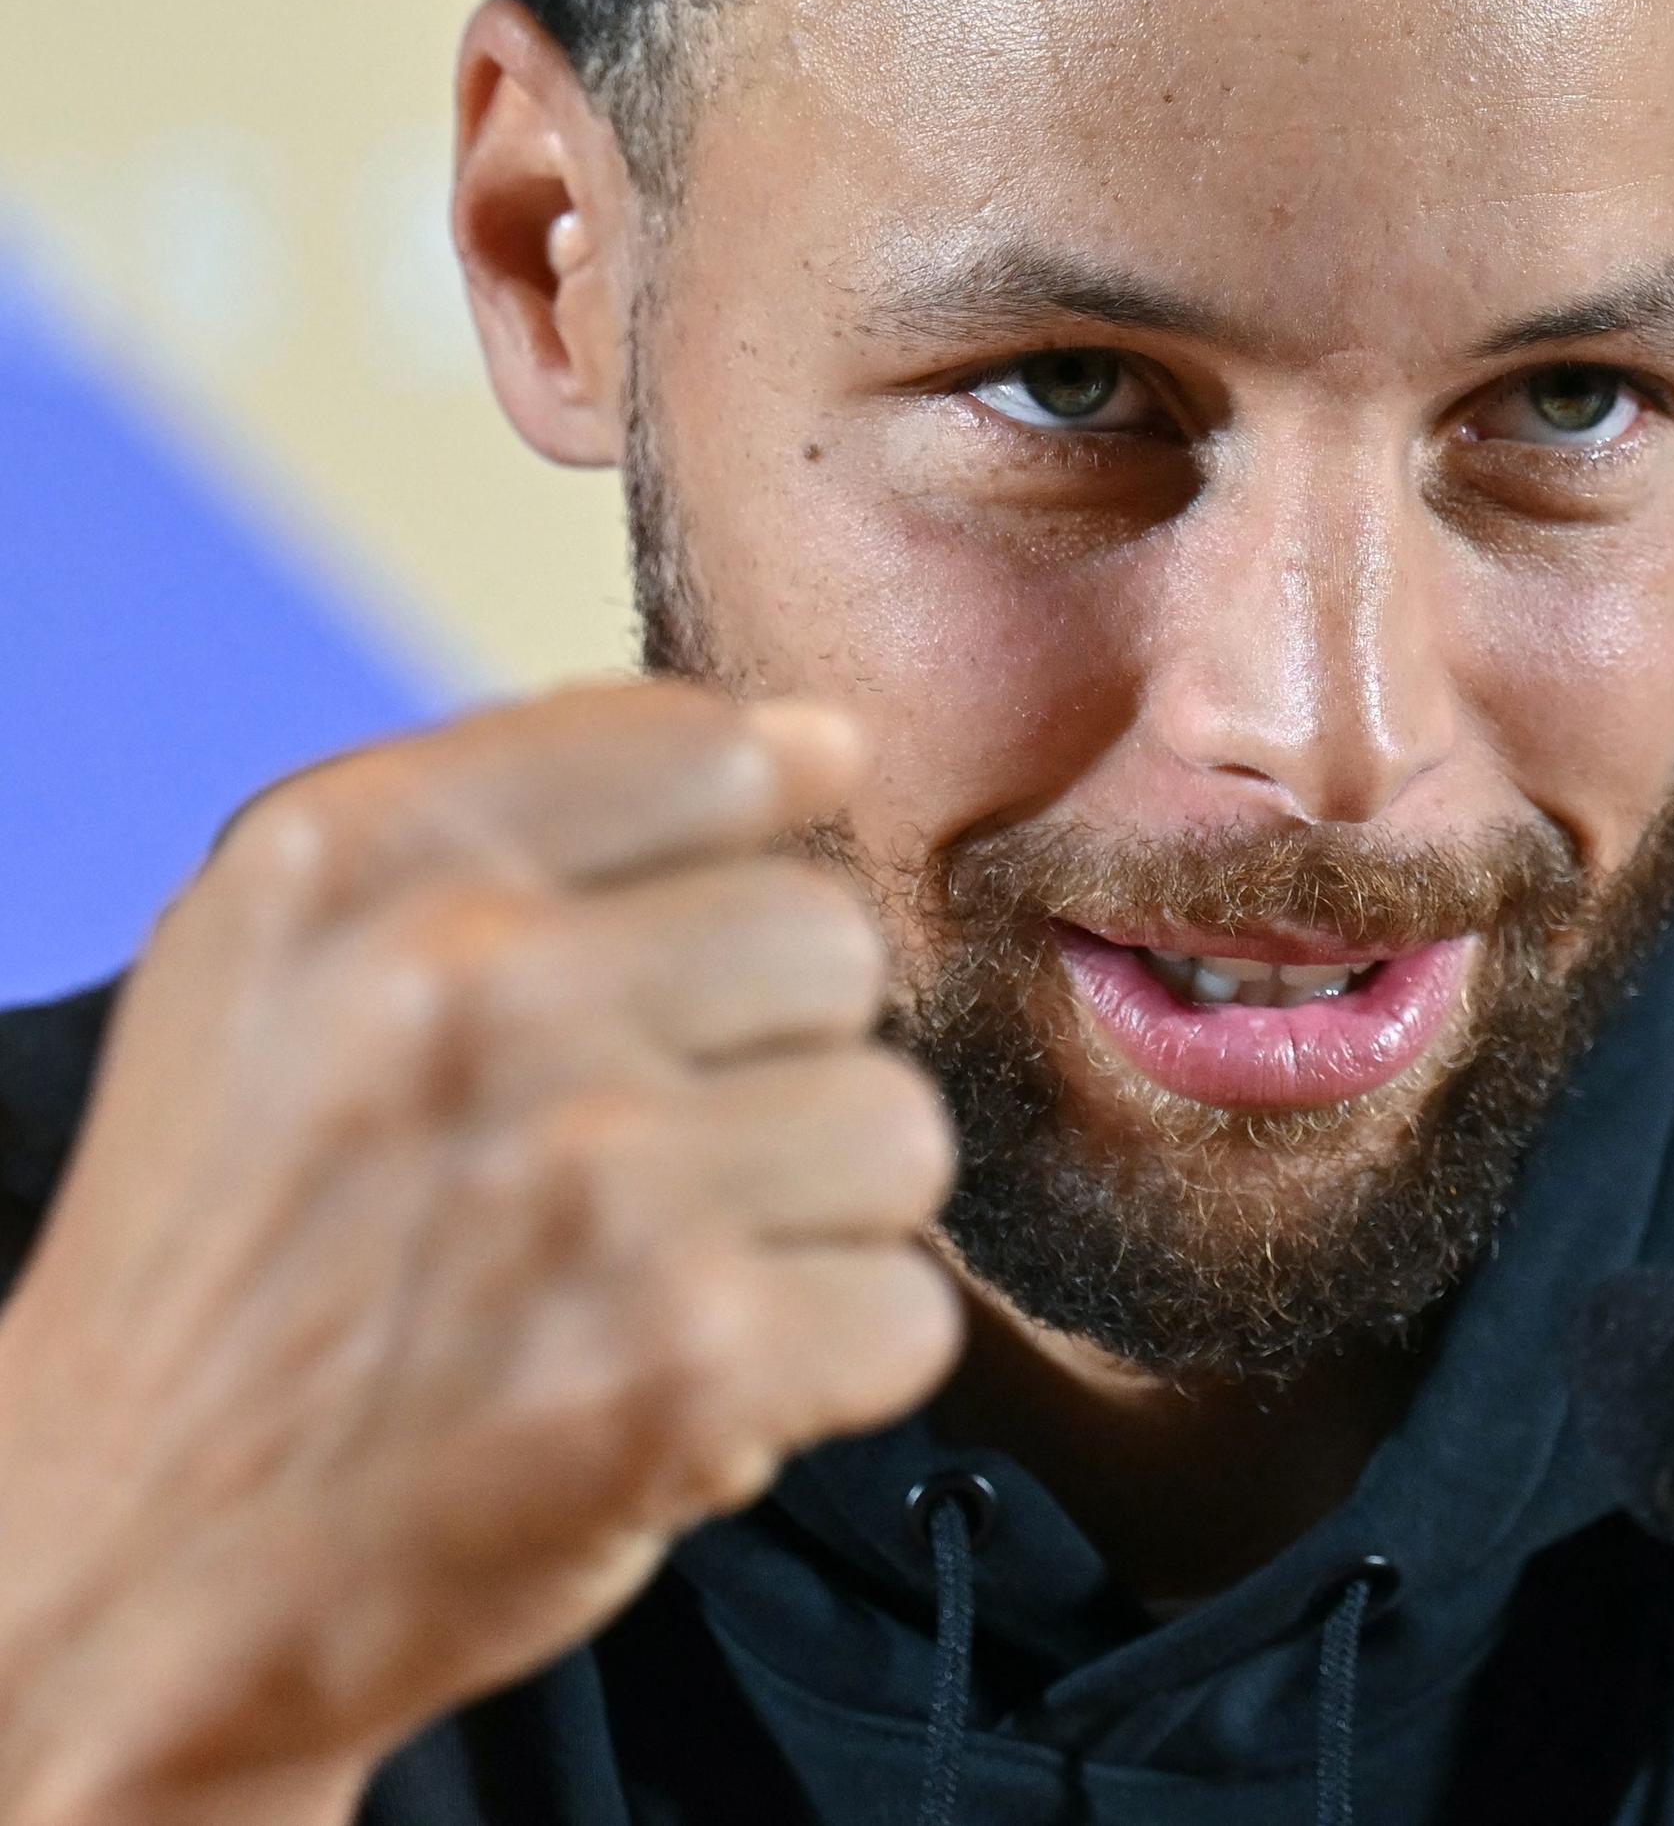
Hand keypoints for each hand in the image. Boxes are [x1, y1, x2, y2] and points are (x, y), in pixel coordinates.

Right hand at [0, 683, 962, 1822]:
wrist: (117, 1577)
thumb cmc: (244, 1266)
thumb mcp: (284, 977)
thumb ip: (536, 828)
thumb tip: (817, 741)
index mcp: (355, 861)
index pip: (708, 744)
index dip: (740, 855)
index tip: (690, 959)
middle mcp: (470, 990)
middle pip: (835, 943)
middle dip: (768, 1067)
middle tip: (635, 1170)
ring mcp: (589, 1174)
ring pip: (899, 1130)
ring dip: (807, 1228)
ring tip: (653, 1281)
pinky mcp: (686, 1355)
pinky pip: (910, 1309)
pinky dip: (821, 1373)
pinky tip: (682, 1386)